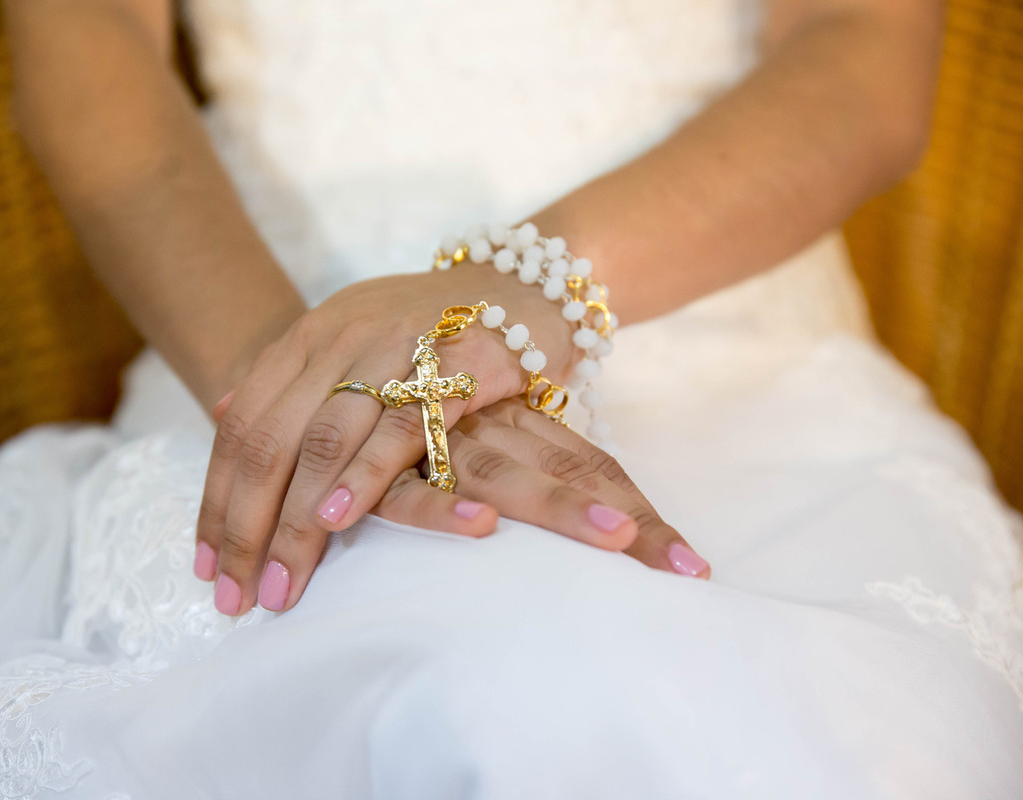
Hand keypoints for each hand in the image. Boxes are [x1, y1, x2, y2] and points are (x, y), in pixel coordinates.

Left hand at [194, 265, 583, 615]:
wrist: (520, 279)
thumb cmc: (429, 326)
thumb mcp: (347, 339)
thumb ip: (291, 380)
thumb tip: (224, 413)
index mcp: (306, 341)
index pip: (241, 429)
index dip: (217, 502)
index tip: (205, 567)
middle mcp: (339, 340)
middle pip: (270, 443)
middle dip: (244, 528)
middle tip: (235, 597)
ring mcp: (394, 348)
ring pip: (322, 442)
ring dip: (293, 523)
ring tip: (280, 584)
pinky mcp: (455, 363)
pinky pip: (398, 426)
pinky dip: (362, 475)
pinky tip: (336, 520)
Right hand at [372, 399, 710, 579]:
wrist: (346, 339)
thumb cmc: (419, 407)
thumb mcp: (480, 439)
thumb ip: (530, 480)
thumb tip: (608, 548)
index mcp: (515, 418)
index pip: (590, 464)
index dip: (640, 512)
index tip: (694, 568)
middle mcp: (485, 424)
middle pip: (564, 468)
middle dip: (615, 513)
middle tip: (675, 563)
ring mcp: (437, 436)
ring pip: (501, 473)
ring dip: (559, 509)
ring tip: (618, 543)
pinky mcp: (380, 459)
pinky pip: (408, 488)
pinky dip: (441, 510)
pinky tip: (478, 529)